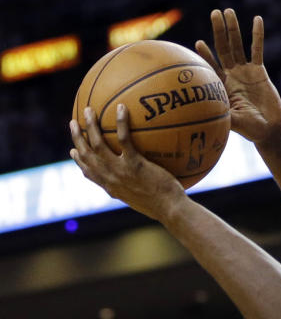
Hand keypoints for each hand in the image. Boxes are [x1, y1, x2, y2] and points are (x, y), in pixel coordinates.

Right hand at [70, 105, 185, 221]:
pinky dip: (120, 122)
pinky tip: (122, 108)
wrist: (170, 210)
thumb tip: (144, 182)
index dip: (79, 161)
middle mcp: (110, 179)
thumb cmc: (164, 207)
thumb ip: (138, 189)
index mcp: (111, 187)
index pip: (89, 173)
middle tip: (73, 122)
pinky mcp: (134, 164)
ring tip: (88, 110)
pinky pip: (123, 138)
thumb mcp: (144, 201)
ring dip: (90, 125)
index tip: (73, 150)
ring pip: (97, 144)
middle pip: (86, 155)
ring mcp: (120, 171)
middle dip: (77, 137)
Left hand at [195, 8, 280, 144]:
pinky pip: (258, 49)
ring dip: (233, 29)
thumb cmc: (249, 129)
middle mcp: (231, 75)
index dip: (205, 55)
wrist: (268, 129)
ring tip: (229, 11)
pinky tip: (257, 19)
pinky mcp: (260, 71)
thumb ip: (224, 114)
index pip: (211, 66)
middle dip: (219, 31)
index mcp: (222, 85)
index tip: (199, 43)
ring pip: (238, 45)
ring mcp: (245, 71)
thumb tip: (210, 114)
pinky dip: (257, 35)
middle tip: (214, 13)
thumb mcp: (234, 122)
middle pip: (223, 48)